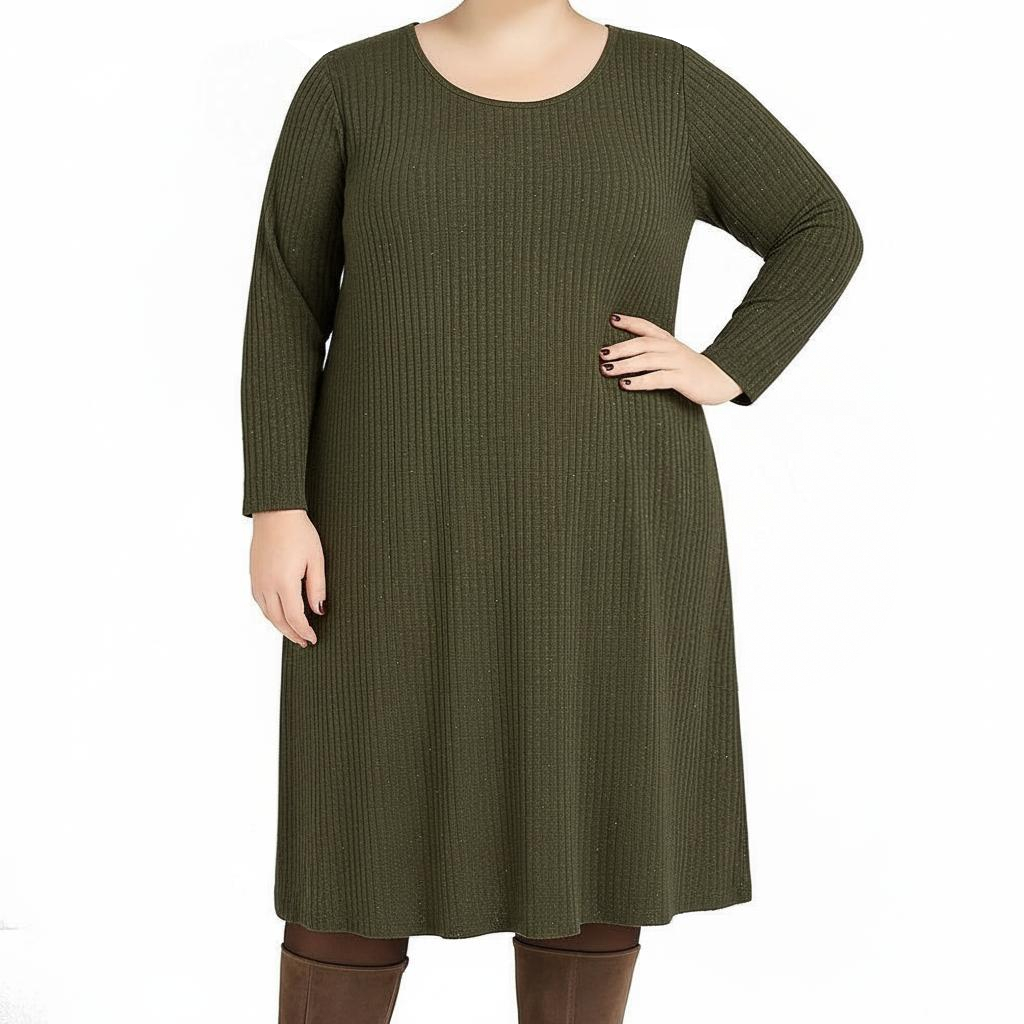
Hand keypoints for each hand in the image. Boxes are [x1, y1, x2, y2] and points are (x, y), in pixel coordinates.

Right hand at [249, 509, 325, 647]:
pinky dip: (270, 613)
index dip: (304, 631)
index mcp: (284, 582)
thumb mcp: (316, 559)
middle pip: (279, 620)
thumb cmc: (299, 532)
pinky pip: (260, 602)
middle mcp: (267, 585)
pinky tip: (279, 614)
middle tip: (304, 641)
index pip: (295, 618)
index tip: (313, 639)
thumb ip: (317, 587)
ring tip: (293, 632)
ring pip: (267, 613)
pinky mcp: (253, 575)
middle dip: (292, 634)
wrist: (275, 513)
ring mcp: (258, 581)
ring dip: (280, 626)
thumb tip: (319, 611)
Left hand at [599, 314, 741, 404]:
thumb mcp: (674, 356)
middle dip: (620, 347)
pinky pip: (658, 378)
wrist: (723, 379)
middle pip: (642, 343)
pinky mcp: (682, 378)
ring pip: (647, 359)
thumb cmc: (692, 370)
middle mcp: (671, 348)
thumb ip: (654, 354)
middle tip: (601, 353)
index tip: (611, 319)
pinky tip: (625, 384)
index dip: (629, 322)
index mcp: (668, 341)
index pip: (646, 327)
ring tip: (606, 369)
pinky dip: (640, 381)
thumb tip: (624, 358)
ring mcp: (677, 362)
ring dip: (625, 364)